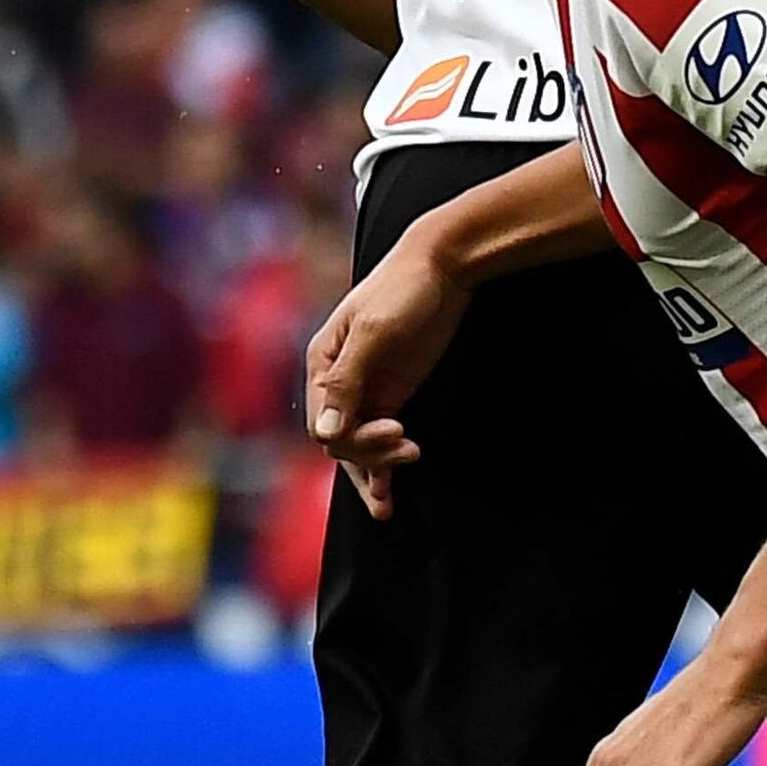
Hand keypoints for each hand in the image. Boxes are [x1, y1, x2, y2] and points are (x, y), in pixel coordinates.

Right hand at [305, 236, 465, 517]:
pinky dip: (380, 467)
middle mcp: (338, 381)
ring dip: (374, 471)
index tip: (392, 431)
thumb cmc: (403, 289)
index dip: (353, 438)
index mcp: (323, 363)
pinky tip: (387, 497)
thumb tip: (323, 433)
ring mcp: (366, 389)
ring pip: (357, 447)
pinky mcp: (392, 393)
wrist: (443, 266)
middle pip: (340, 440)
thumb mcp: (373, 333)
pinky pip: (377, 440)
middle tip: (409, 446)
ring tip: (391, 499)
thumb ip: (347, 383)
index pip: (324, 422)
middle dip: (370, 453)